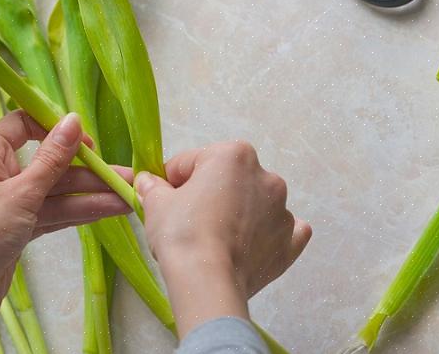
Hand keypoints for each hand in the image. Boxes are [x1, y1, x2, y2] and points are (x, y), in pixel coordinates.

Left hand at [0, 111, 131, 353]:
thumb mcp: (22, 192)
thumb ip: (52, 158)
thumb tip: (73, 120)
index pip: (24, 124)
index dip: (56, 129)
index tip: (86, 141)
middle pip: (49, 163)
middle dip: (88, 171)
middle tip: (125, 175)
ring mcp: (8, 203)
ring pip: (56, 192)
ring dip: (90, 195)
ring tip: (129, 199)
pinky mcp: (17, 229)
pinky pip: (52, 213)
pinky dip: (78, 213)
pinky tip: (110, 211)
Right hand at [136, 141, 310, 337]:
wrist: (208, 282)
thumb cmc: (182, 233)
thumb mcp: (156, 203)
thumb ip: (153, 186)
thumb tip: (148, 182)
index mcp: (234, 155)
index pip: (192, 161)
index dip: (172, 180)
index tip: (163, 198)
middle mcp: (266, 176)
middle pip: (227, 180)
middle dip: (208, 194)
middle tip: (187, 220)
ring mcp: (282, 210)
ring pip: (254, 203)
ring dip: (237, 213)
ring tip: (215, 238)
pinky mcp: (290, 241)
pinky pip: (280, 230)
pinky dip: (266, 234)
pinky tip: (249, 245)